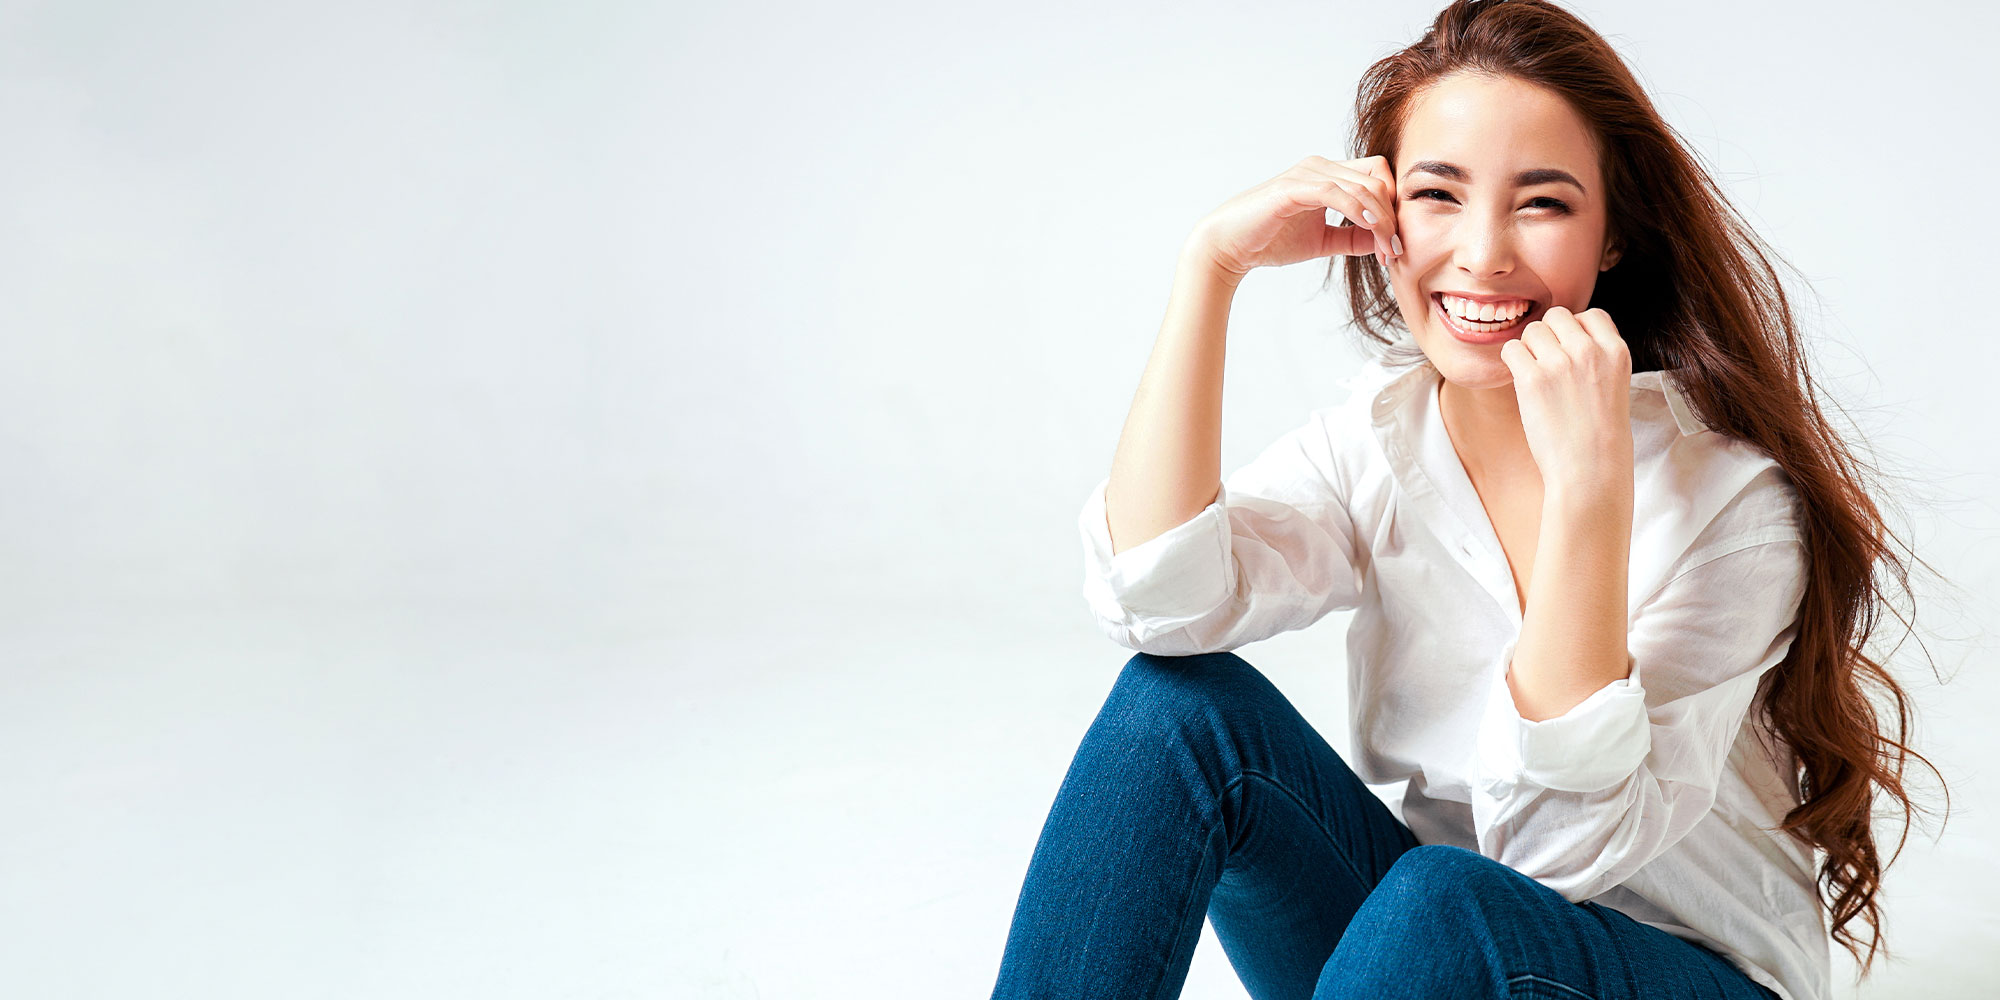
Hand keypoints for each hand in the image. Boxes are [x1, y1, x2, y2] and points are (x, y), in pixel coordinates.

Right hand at [1187, 154, 1402, 282]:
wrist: (1229, 247)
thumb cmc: (1269, 241)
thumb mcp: (1322, 241)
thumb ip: (1352, 237)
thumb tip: (1382, 241)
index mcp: (1328, 174)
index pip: (1378, 176)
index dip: (1392, 207)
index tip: (1393, 244)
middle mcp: (1320, 166)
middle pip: (1379, 178)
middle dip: (1392, 217)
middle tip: (1393, 252)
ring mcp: (1307, 173)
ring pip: (1365, 186)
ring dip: (1381, 220)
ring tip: (1385, 250)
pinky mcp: (1294, 187)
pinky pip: (1339, 193)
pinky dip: (1359, 211)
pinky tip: (1369, 230)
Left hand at [1497, 305, 1633, 491]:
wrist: (1590, 469)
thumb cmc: (1600, 435)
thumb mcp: (1614, 385)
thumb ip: (1596, 358)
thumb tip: (1563, 338)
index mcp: (1617, 351)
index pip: (1591, 315)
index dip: (1575, 330)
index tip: (1570, 352)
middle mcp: (1590, 350)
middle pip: (1557, 316)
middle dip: (1549, 335)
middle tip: (1548, 364)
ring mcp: (1561, 362)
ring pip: (1532, 330)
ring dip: (1528, 348)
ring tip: (1536, 376)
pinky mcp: (1533, 378)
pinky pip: (1511, 349)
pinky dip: (1511, 362)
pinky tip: (1522, 382)